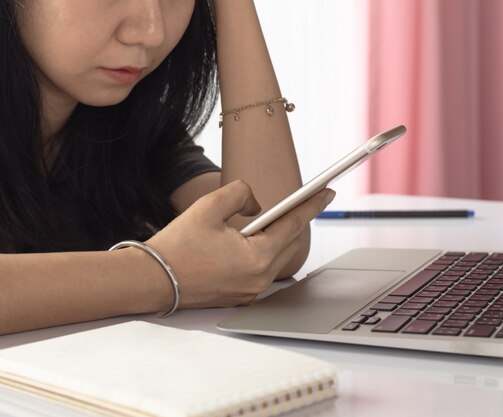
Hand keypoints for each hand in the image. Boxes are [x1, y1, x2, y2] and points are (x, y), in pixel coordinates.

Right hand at [146, 180, 334, 308]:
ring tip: (279, 216)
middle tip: (309, 199)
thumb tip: (256, 204)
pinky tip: (257, 237)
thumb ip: (241, 193)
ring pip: (276, 256)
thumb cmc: (177, 246)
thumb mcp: (209, 206)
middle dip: (297, 219)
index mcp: (257, 258)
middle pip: (288, 243)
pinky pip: (262, 269)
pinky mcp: (240, 295)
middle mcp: (259, 279)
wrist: (151, 280)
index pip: (293, 225)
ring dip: (279, 236)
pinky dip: (264, 251)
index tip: (327, 192)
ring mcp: (250, 291)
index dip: (312, 205)